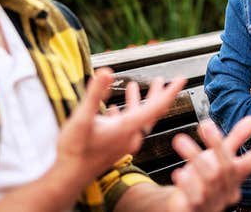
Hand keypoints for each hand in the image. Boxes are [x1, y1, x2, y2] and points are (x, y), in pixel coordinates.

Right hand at [52, 68, 185, 185]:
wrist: (68, 177)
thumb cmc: (75, 150)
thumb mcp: (82, 117)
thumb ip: (95, 94)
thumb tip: (106, 72)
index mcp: (127, 127)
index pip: (156, 106)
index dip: (170, 91)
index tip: (182, 79)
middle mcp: (130, 136)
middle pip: (150, 112)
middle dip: (156, 94)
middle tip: (161, 80)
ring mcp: (123, 143)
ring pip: (137, 119)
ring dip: (138, 102)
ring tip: (135, 87)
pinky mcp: (115, 147)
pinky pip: (126, 128)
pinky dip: (124, 114)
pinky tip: (114, 109)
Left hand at [164, 116, 250, 211]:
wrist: (187, 206)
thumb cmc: (206, 179)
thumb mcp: (222, 157)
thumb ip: (237, 139)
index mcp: (237, 175)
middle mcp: (227, 189)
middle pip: (227, 167)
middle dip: (216, 144)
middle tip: (205, 124)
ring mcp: (212, 201)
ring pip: (209, 179)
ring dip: (194, 157)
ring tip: (180, 140)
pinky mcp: (194, 208)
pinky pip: (193, 196)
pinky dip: (186, 183)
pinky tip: (179, 172)